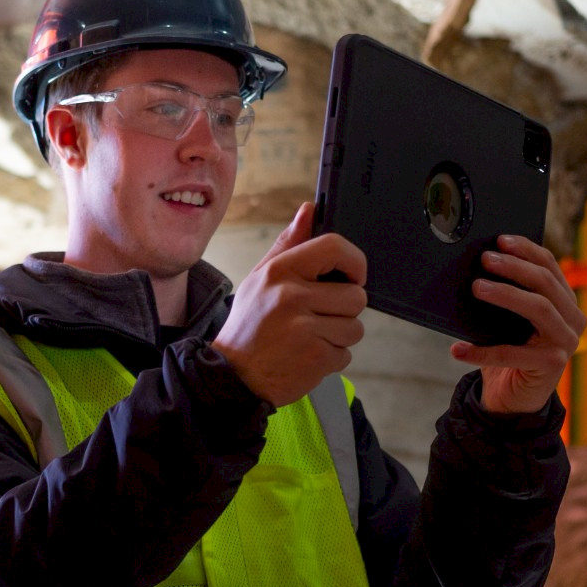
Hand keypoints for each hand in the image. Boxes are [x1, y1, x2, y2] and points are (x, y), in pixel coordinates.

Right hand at [212, 203, 368, 406]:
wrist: (231, 376)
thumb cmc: (249, 324)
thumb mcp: (260, 278)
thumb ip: (289, 244)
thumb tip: (310, 210)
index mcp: (281, 271)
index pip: (335, 246)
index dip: (355, 262)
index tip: (352, 276)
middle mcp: (293, 296)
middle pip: (356, 295)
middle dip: (345, 310)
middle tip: (319, 318)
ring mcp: (305, 329)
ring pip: (355, 327)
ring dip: (339, 336)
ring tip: (309, 339)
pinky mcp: (316, 357)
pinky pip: (346, 354)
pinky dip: (331, 358)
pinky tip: (306, 356)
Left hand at [451, 234, 585, 415]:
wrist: (514, 398)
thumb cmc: (510, 349)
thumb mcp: (509, 319)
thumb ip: (506, 294)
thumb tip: (478, 265)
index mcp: (565, 302)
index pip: (550, 267)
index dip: (526, 250)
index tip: (500, 239)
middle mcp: (572, 320)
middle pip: (546, 284)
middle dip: (514, 268)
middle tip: (485, 259)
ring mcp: (565, 343)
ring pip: (539, 309)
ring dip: (506, 295)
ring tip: (476, 288)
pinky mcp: (552, 366)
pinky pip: (512, 353)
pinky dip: (481, 351)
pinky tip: (457, 349)